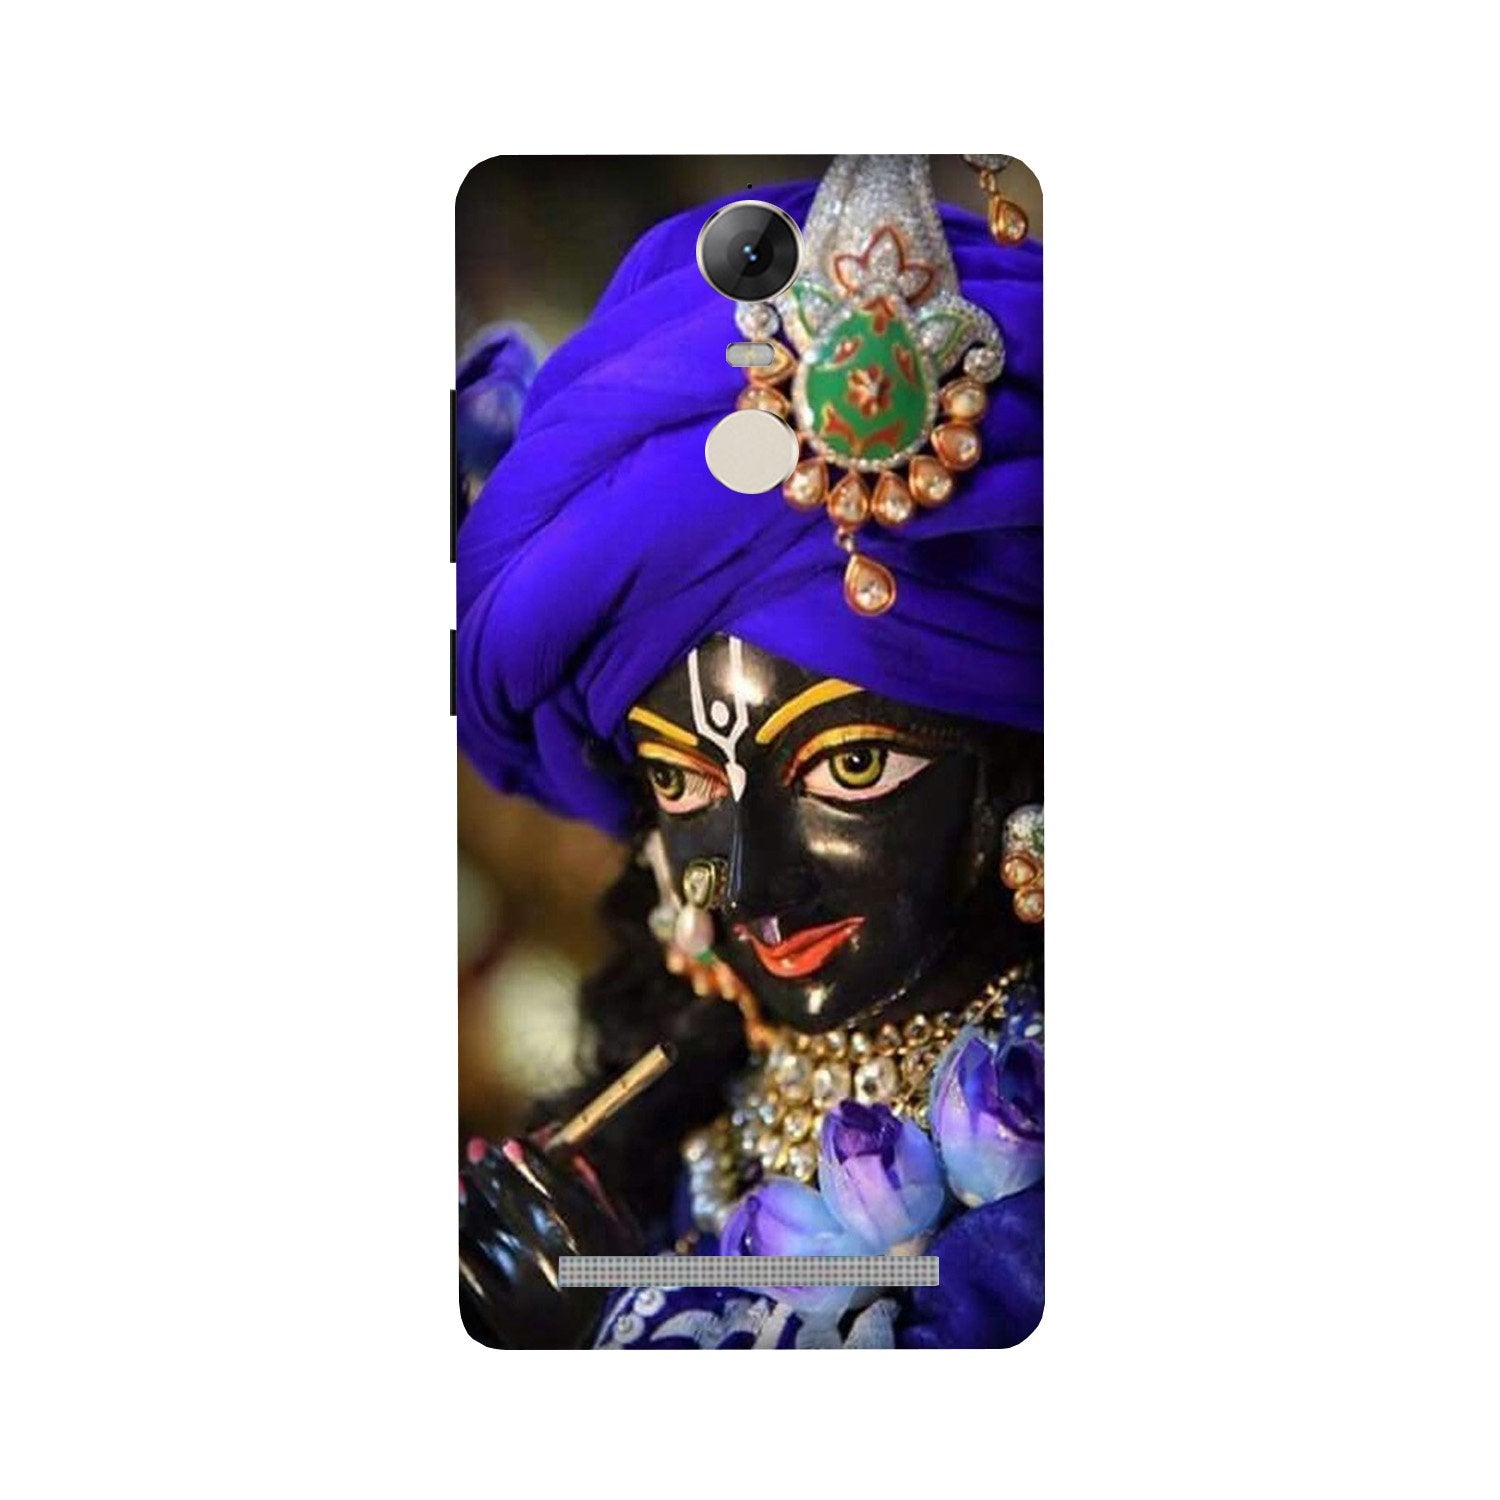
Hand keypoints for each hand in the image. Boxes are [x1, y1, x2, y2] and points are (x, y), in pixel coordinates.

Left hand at [459, 1134, 636, 1348]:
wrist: (616, 1342)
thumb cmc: (620, 1282)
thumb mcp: (625, 1234)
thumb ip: (598, 1192)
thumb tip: (573, 1156)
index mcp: (587, 1234)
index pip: (550, 1183)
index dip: (528, 1159)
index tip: (512, 1143)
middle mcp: (553, 1256)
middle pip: (512, 1200)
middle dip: (491, 1169)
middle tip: (477, 1149)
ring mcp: (522, 1285)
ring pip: (485, 1230)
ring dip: (468, 1200)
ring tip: (459, 1181)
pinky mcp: (501, 1313)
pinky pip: (469, 1272)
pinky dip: (458, 1244)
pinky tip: (454, 1227)